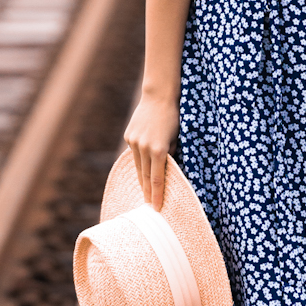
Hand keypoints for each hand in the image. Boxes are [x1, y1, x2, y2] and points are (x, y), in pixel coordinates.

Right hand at [123, 93, 179, 209]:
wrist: (159, 96)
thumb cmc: (174, 117)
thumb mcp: (177, 139)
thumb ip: (170, 156)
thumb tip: (167, 171)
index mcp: (158, 150)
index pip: (157, 179)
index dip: (157, 195)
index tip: (156, 208)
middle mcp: (144, 147)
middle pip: (145, 176)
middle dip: (148, 192)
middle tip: (149, 206)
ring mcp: (134, 142)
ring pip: (138, 167)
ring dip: (142, 180)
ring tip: (145, 193)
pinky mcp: (129, 136)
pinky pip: (135, 154)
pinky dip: (139, 163)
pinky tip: (142, 171)